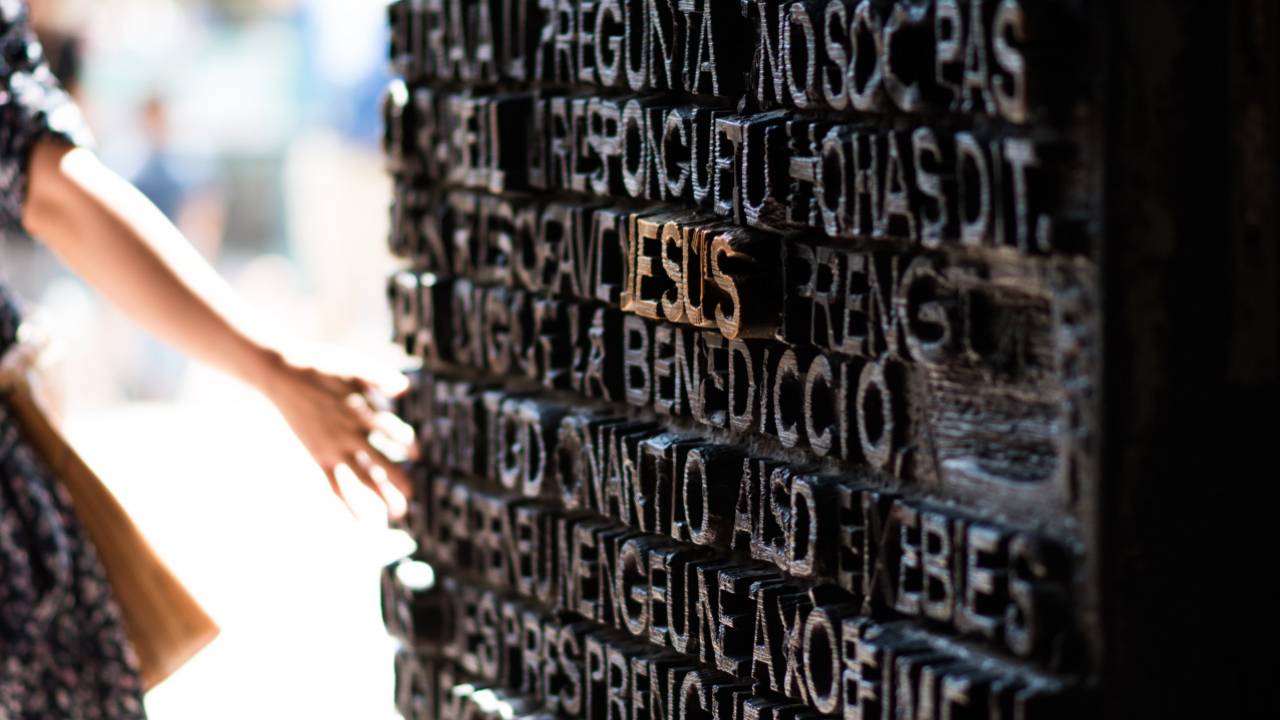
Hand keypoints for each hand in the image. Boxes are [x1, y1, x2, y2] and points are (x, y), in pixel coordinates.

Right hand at [255, 346, 414, 518]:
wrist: (283, 375)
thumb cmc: (323, 368)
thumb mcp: (356, 367)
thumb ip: (382, 378)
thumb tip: (405, 389)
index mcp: (361, 412)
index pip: (392, 433)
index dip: (407, 443)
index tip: (418, 455)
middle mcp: (350, 434)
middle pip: (380, 462)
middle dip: (398, 479)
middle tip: (413, 494)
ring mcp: (334, 448)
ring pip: (361, 478)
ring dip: (380, 495)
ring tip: (397, 512)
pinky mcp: (319, 456)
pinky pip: (335, 485)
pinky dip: (348, 503)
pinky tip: (361, 519)